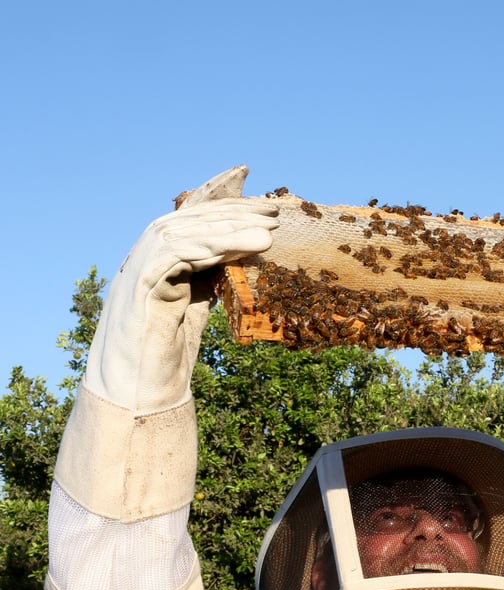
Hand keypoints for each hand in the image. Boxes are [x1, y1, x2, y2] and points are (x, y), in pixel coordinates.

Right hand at [85, 166, 278, 411]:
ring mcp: (139, 264)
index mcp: (163, 255)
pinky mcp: (139, 281)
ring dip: (230, 229)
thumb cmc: (168, 347)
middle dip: (235, 211)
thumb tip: (247, 251)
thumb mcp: (199, 301)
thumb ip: (214, 274)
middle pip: (193, 218)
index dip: (227, 202)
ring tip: (268, 234)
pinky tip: (241, 248)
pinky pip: (176, 253)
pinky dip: (209, 247)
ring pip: (187, 232)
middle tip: (274, 211)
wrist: (138, 386)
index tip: (262, 196)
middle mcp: (148, 253)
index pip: (196, 217)